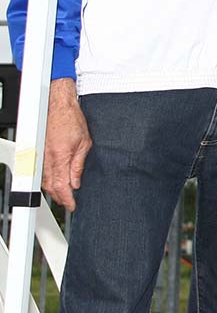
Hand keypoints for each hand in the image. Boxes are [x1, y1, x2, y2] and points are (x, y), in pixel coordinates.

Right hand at [44, 78, 91, 210]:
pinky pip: (40, 173)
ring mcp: (39, 157)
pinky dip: (47, 181)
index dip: (67, 199)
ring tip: (64, 195)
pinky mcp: (36, 154)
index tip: (72, 205)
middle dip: (60, 197)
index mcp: (60, 158)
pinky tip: (54, 183)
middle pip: (50, 187)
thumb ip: (78, 165)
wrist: (57, 106)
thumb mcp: (84, 143)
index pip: (62, 186)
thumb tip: (76, 182)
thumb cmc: (72, 120)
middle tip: (69, 203)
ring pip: (44, 181)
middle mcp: (47, 160)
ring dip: (53, 190)